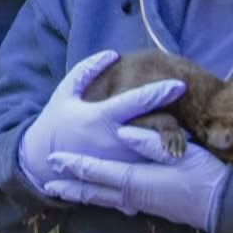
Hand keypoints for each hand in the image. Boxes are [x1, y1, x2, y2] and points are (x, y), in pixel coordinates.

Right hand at [18, 49, 185, 194]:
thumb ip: (87, 70)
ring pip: (151, 155)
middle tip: (191, 117)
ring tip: (186, 139)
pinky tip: (170, 162)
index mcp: (101, 117)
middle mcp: (112, 140)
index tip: (179, 85)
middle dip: (173, 124)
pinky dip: (157, 166)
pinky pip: (143, 172)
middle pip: (151, 131)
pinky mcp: (117, 178)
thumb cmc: (55, 121)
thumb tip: (112, 54)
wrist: (41, 160)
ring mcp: (117, 162)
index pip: (135, 102)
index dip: (159, 93)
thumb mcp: (66, 91)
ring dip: (169, 146)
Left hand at [42, 128, 230, 232]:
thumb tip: (122, 131)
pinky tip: (97, 197)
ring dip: (81, 195)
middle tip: (47, 183)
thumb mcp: (178, 153)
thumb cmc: (204, 174)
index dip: (74, 165)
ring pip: (103, 199)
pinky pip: (116, 203)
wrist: (224, 206)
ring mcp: (141, 203)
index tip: (54, 160)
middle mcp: (133, 194)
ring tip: (63, 193)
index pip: (97, 170)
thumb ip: (149, 143)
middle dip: (70, 186)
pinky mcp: (150, 206)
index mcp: (136, 179)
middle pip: (93, 190)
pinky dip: (101, 199)